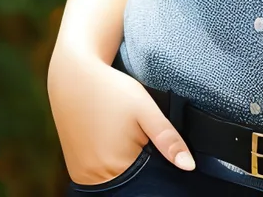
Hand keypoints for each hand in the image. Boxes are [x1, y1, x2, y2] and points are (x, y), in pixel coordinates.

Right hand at [48, 45, 196, 184]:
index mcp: (115, 167)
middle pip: (131, 183)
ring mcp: (82, 176)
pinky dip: (111, 164)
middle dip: (143, 166)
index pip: (147, 183)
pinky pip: (100, 174)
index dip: (158, 167)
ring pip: (117, 180)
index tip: (156, 146)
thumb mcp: (145, 108)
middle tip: (140, 135)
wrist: (73, 78)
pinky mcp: (75, 169)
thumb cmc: (111, 90)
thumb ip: (167, 138)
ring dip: (127, 166)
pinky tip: (112, 141)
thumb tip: (189, 167)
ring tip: (125, 136)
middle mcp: (94, 177)